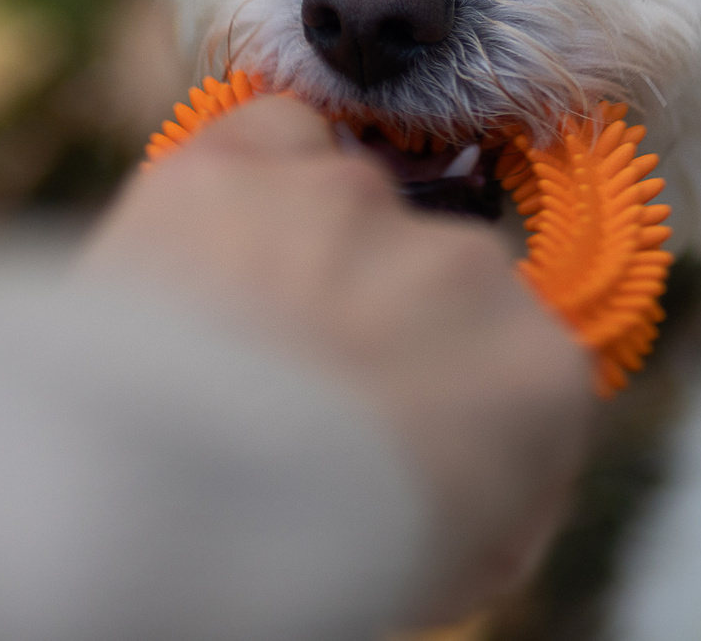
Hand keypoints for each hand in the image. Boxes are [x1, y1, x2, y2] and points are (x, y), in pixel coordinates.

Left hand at [80, 96, 593, 623]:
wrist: (163, 512)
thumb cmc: (316, 564)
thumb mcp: (455, 566)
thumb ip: (493, 492)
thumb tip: (478, 468)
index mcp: (537, 374)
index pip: (508, 367)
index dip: (440, 407)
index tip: (386, 449)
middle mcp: (462, 265)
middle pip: (423, 279)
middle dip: (367, 327)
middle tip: (294, 407)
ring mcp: (348, 201)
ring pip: (343, 202)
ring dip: (300, 259)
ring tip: (229, 349)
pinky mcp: (235, 165)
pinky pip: (270, 135)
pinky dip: (247, 178)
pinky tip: (210, 247)